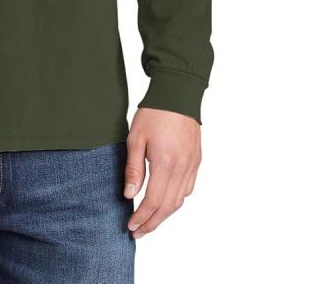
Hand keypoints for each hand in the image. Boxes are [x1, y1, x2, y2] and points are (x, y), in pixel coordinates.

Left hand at [123, 107, 201, 238]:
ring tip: (150, 221)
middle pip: (168, 206)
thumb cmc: (154, 113)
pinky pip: (188, 188)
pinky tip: (165, 201)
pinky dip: (176, 200)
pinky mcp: (196, 160)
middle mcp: (182, 168)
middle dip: (153, 222)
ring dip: (165, 214)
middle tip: (138, 232)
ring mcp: (192, 165)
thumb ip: (133, 168)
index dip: (143, 217)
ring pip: (180, 200)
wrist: (177, 94)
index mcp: (165, 163)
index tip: (131, 226)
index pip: (154, 200)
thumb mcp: (135, 138)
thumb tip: (130, 194)